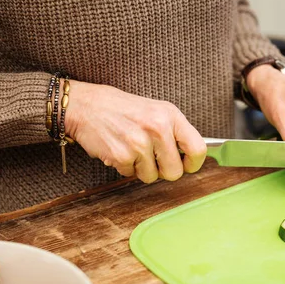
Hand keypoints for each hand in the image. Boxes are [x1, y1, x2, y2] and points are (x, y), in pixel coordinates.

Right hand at [64, 80, 205, 182]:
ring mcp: (140, 143)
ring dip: (141, 169)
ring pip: (152, 177)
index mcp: (171, 115)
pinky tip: (118, 148)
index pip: (198, 149)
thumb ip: (175, 133)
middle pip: (175, 172)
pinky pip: (131, 175)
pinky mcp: (122, 155)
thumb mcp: (156, 112)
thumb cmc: (123, 110)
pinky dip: (125, 167)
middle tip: (151, 158)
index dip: (193, 164)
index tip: (185, 165)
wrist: (86, 106)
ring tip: (131, 149)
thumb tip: (190, 158)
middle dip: (163, 171)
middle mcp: (158, 128)